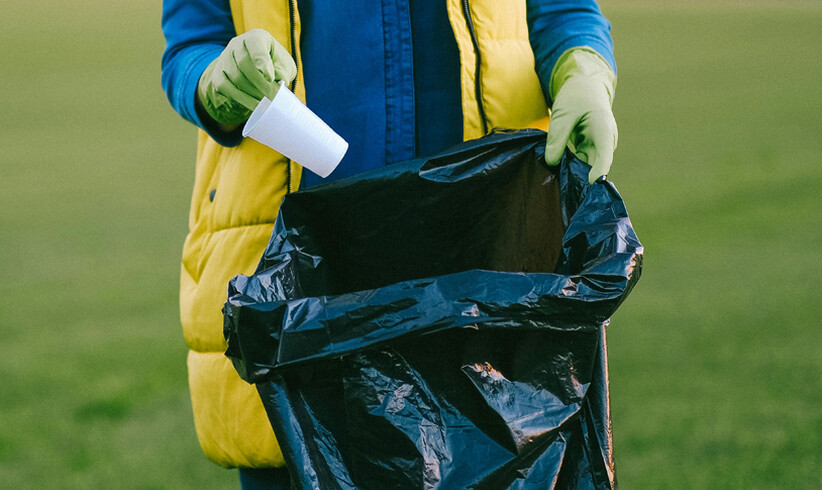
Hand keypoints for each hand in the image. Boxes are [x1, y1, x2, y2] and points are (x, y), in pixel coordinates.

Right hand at [197, 29, 296, 126]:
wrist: (255, 70)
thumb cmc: (274, 65)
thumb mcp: (284, 64)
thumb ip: (283, 69)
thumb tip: (280, 79)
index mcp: (256, 37)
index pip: (255, 45)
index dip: (262, 61)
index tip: (270, 78)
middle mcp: (237, 44)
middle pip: (244, 64)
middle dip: (260, 83)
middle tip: (273, 97)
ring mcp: (225, 58)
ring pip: (235, 77)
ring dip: (252, 93)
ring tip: (266, 102)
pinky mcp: (217, 74)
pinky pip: (225, 87)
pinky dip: (241, 98)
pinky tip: (254, 106)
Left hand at [544, 48, 616, 183]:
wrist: (585, 88)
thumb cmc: (576, 97)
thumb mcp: (563, 114)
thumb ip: (557, 137)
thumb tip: (552, 162)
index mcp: (604, 129)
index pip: (605, 154)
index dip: (599, 171)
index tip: (591, 183)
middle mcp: (606, 141)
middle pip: (597, 165)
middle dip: (583, 178)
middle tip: (565, 188)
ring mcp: (599, 146)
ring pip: (588, 166)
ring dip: (575, 174)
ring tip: (558, 181)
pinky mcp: (590, 149)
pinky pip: (582, 163)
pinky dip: (571, 168)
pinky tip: (558, 173)